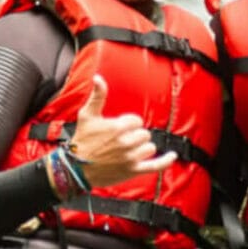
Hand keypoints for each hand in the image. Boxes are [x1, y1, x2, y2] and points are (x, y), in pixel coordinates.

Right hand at [64, 73, 174, 189]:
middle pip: (144, 134)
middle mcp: (126, 142)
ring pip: (149, 147)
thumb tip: (98, 78)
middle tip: (122, 140)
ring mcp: (130, 157)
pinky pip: (155, 165)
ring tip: (129, 149)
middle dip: (135, 135)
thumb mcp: (87, 115)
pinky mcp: (132, 170)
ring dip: (142, 147)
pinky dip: (165, 161)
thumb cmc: (81, 141)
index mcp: (117, 127)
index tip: (119, 128)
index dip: (129, 124)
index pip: (137, 121)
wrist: (76, 168)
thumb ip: (97, 96)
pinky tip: (171, 156)